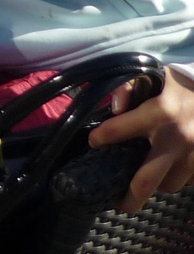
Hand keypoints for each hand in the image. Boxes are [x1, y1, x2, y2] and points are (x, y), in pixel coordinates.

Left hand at [89, 67, 193, 212]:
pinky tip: (169, 168)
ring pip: (168, 185)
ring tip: (145, 176)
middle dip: (129, 198)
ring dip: (155, 184)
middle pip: (146, 181)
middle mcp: (177, 137)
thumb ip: (127, 87)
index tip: (93, 143)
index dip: (100, 138)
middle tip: (117, 204)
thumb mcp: (152, 75)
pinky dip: (176, 178)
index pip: (117, 131)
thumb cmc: (178, 84)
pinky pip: (187, 182)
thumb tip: (114, 108)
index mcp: (159, 112)